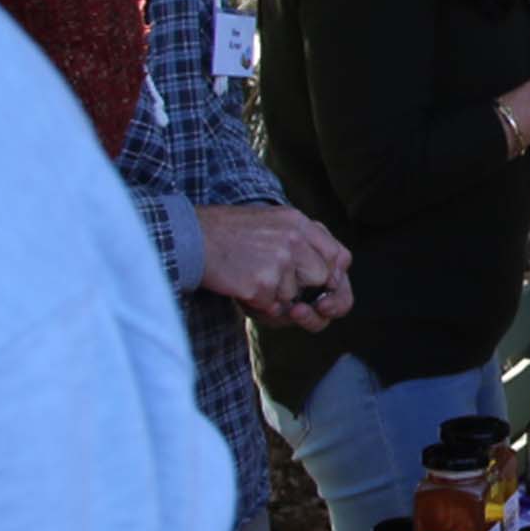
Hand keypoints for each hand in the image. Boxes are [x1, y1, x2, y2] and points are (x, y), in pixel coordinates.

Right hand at [197, 205, 354, 330]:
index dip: (334, 276)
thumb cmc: (228, 234)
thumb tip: (332, 276)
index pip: (340, 256)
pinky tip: (240, 288)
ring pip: (294, 297)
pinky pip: (272, 308)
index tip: (321, 285)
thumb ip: (304, 241)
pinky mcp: (262, 284)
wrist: (189, 238)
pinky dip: (257, 306)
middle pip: (321, 280)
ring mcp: (279, 262)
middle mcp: (294, 239)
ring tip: (248, 277)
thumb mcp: (272, 222)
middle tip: (273, 282)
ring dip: (274, 298)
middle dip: (302, 290)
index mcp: (299, 222)